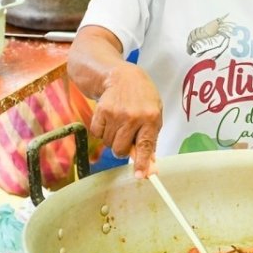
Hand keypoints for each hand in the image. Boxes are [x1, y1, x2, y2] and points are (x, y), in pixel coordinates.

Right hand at [87, 62, 162, 178]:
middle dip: (122, 149)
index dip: (142, 163)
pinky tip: (109, 119)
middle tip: (126, 136)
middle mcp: (133, 117)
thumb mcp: (154, 114)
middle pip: (121, 149)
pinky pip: (97, 134)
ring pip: (109, 144)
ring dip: (113, 139)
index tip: (141, 176)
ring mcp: (115, 114)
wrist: (121, 76)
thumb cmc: (141, 97)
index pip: (146, 145)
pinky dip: (102, 131)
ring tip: (119, 123)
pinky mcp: (101, 112)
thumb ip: (151, 139)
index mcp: (151, 117)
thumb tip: (149, 165)